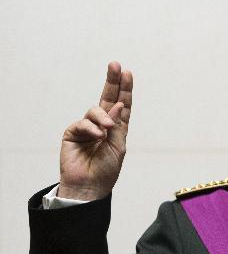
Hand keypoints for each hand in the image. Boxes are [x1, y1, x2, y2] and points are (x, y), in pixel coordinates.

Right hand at [58, 62, 132, 200]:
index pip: (122, 104)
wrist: (88, 187)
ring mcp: (87, 127)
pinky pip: (83, 123)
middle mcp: (102, 124)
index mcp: (116, 127)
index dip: (125, 89)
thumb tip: (117, 104)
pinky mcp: (73, 133)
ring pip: (95, 110)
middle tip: (115, 65)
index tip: (127, 73)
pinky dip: (92, 128)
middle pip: (107, 98)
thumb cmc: (105, 170)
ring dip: (103, 116)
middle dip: (112, 81)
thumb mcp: (118, 146)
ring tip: (107, 129)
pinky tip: (97, 136)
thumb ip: (118, 125)